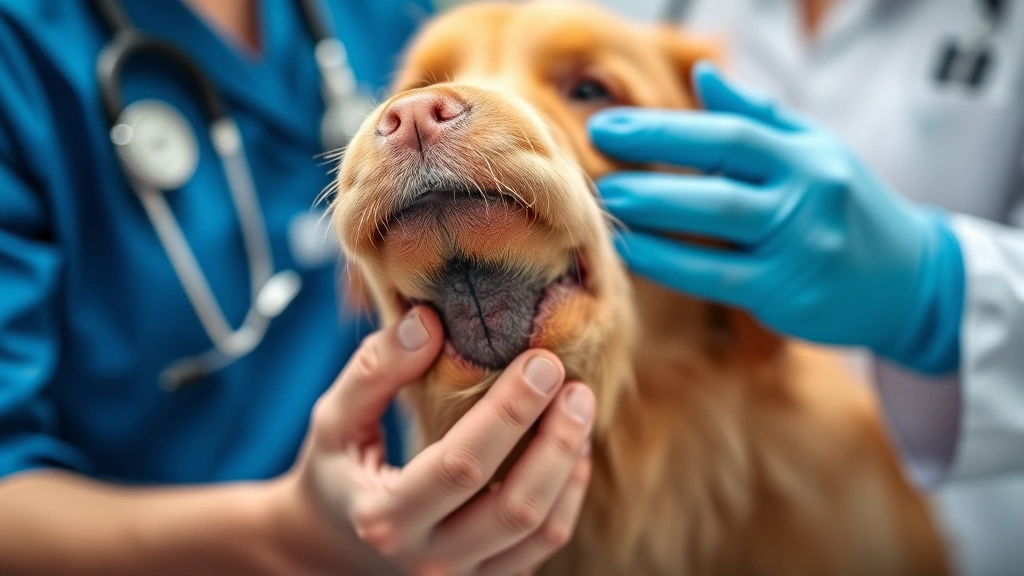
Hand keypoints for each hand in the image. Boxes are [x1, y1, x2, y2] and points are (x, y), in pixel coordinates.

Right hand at [272, 306, 594, 574]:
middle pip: (513, 508)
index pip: (459, 466)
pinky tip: (574, 448)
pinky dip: (569, 495)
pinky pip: (544, 544)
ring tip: (581, 410)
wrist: (333, 545)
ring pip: (541, 532)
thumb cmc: (337, 470)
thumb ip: (374, 371)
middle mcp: (427, 561)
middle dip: (555, 441)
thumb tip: (428, 322)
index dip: (508, 414)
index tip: (541, 363)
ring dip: (569, 467)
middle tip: (576, 386)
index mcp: (383, 518)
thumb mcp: (334, 419)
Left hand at [587, 62, 963, 374]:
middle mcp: (807, 196)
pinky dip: (669, 263)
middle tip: (593, 164)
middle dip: (648, 168)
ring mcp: (799, 247)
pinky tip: (632, 251)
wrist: (910, 280)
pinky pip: (715, 278)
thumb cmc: (849, 206)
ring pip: (714, 226)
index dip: (662, 130)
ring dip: (652, 213)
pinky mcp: (787, 295)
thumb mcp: (816, 151)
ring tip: (604, 204)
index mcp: (807, 155)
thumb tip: (702, 77)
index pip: (727, 133)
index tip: (607, 128)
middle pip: (717, 175)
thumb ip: (758, 116)